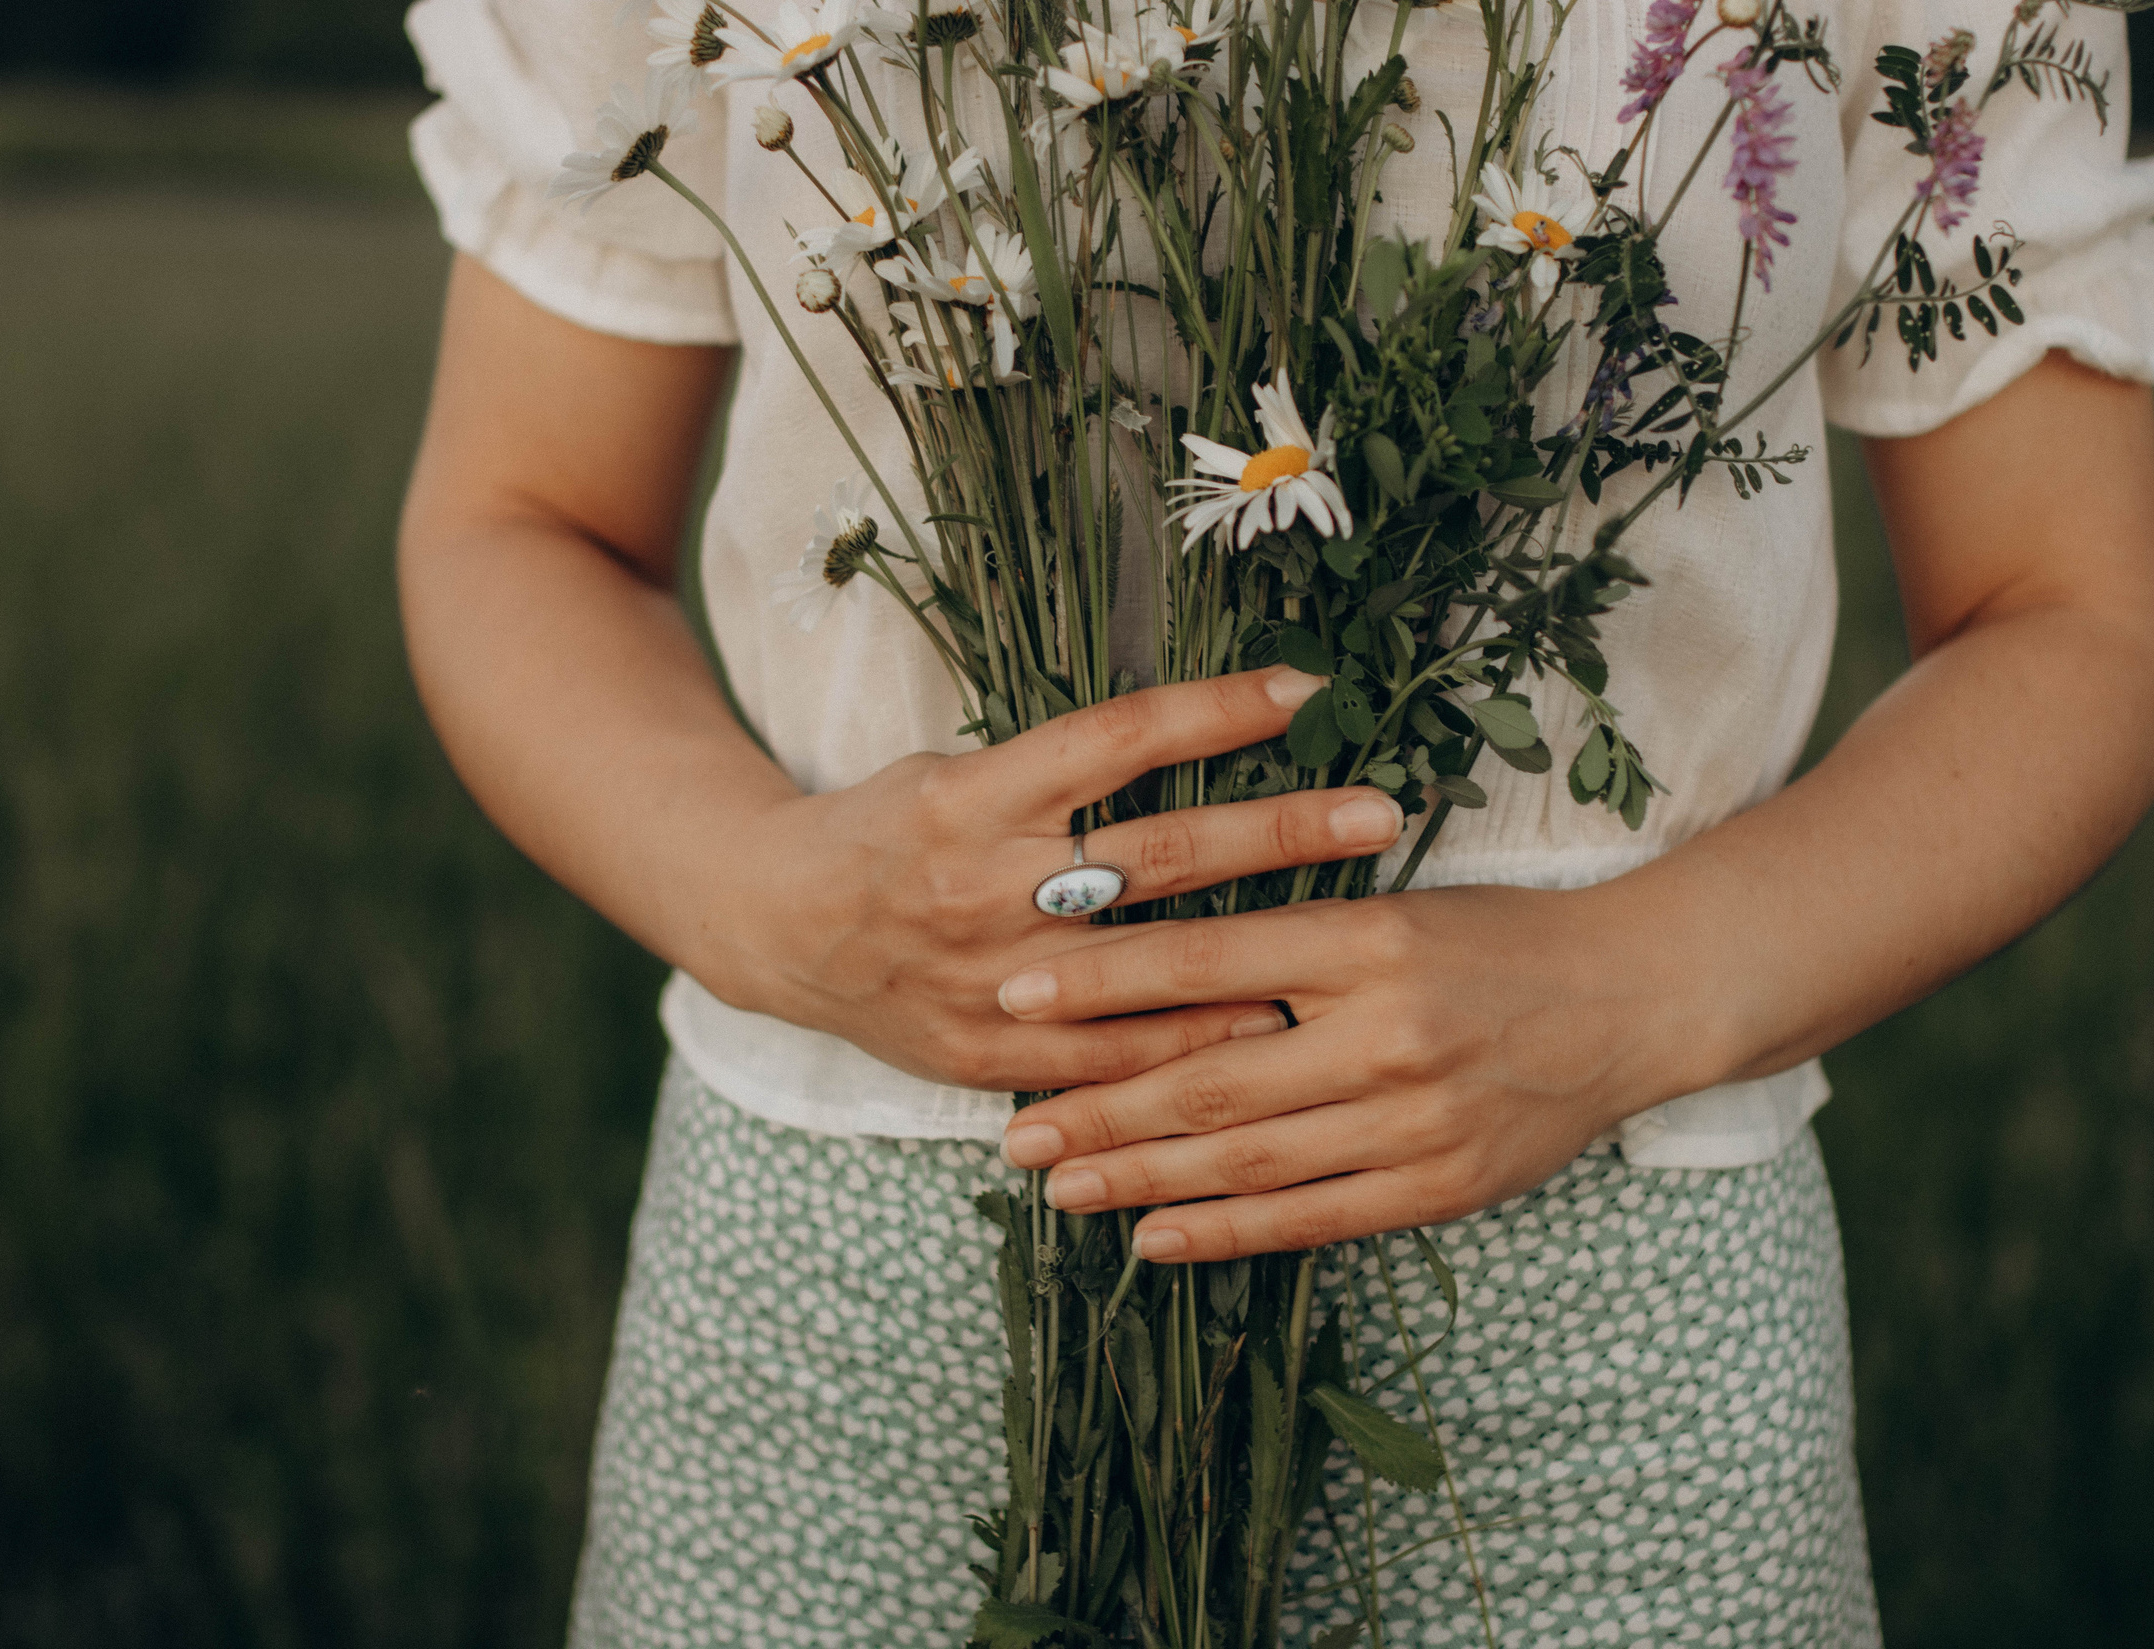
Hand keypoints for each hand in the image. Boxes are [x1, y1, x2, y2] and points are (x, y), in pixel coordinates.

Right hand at [701, 665, 1410, 1092]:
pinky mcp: (983, 1052)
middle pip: (1158, 852)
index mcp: (976, 793)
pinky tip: (1271, 1030)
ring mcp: (987, 976)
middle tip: (1381, 811)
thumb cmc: (887, 828)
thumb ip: (1060, 770)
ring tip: (1364, 931)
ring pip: (1147, 963)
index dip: (1216, 711)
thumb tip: (1199, 735)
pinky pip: (1107, 1057)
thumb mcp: (958, 768)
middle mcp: (985, 882)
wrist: (772, 926)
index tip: (1307, 688)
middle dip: (1280, 831)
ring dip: (1263, 948)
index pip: (1118, 738)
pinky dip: (1192, 1045)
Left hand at [990, 882, 1719, 1260]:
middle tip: (1012, 1132)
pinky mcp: (1443, 1185)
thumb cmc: (1498, 938)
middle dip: (1098, 1109)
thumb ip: (1288, 932)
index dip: (1102, 982)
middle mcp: (1387, 1031)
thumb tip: (1151, 955)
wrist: (1635, 997)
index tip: (1017, 994)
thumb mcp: (1393, 901)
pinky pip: (1315, 1218)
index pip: (1205, 958)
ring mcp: (1417, 1118)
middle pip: (1210, 1079)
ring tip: (1060, 1187)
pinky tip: (1156, 1236)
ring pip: (1249, 1160)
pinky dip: (1228, 1230)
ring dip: (1142, 1178)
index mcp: (1368, 938)